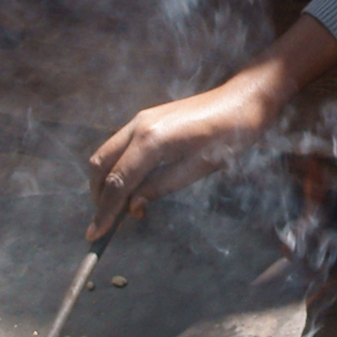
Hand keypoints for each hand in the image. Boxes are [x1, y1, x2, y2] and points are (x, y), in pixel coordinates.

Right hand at [88, 65, 292, 235]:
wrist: (241, 101)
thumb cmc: (227, 137)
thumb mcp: (197, 169)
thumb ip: (160, 187)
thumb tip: (132, 207)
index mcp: (151, 141)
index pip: (117, 182)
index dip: (104, 211)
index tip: (95, 235)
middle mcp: (137, 126)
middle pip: (100, 166)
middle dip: (98, 197)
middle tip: (108, 224)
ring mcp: (139, 120)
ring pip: (106, 154)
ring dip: (105, 183)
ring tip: (121, 209)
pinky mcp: (146, 119)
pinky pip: (118, 146)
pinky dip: (116, 168)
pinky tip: (132, 186)